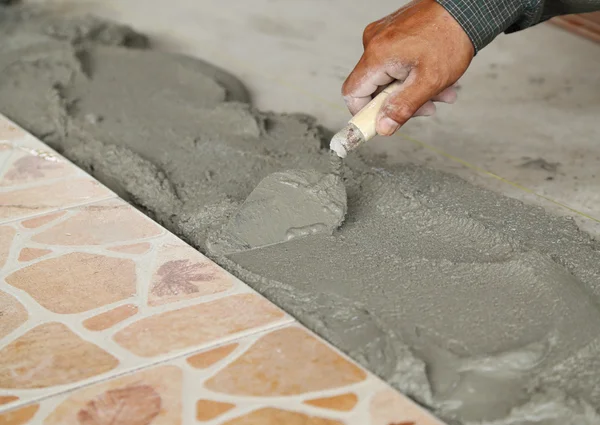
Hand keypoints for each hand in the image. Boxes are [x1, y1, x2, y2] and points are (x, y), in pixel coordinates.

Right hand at [342, 0, 473, 135]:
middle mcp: (374, 43)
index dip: (364, 113)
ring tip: (441, 92)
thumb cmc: (450, 38)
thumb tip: (383, 127)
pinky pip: (395, 63)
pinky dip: (414, 74)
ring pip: (388, 77)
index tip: (381, 124)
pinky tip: (436, 77)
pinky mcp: (393, 33)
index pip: (352, 94)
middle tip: (426, 107)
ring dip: (413, 90)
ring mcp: (383, 36)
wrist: (466, 7)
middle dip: (399, 102)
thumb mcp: (428, 82)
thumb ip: (402, 108)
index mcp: (377, 56)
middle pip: (374, 88)